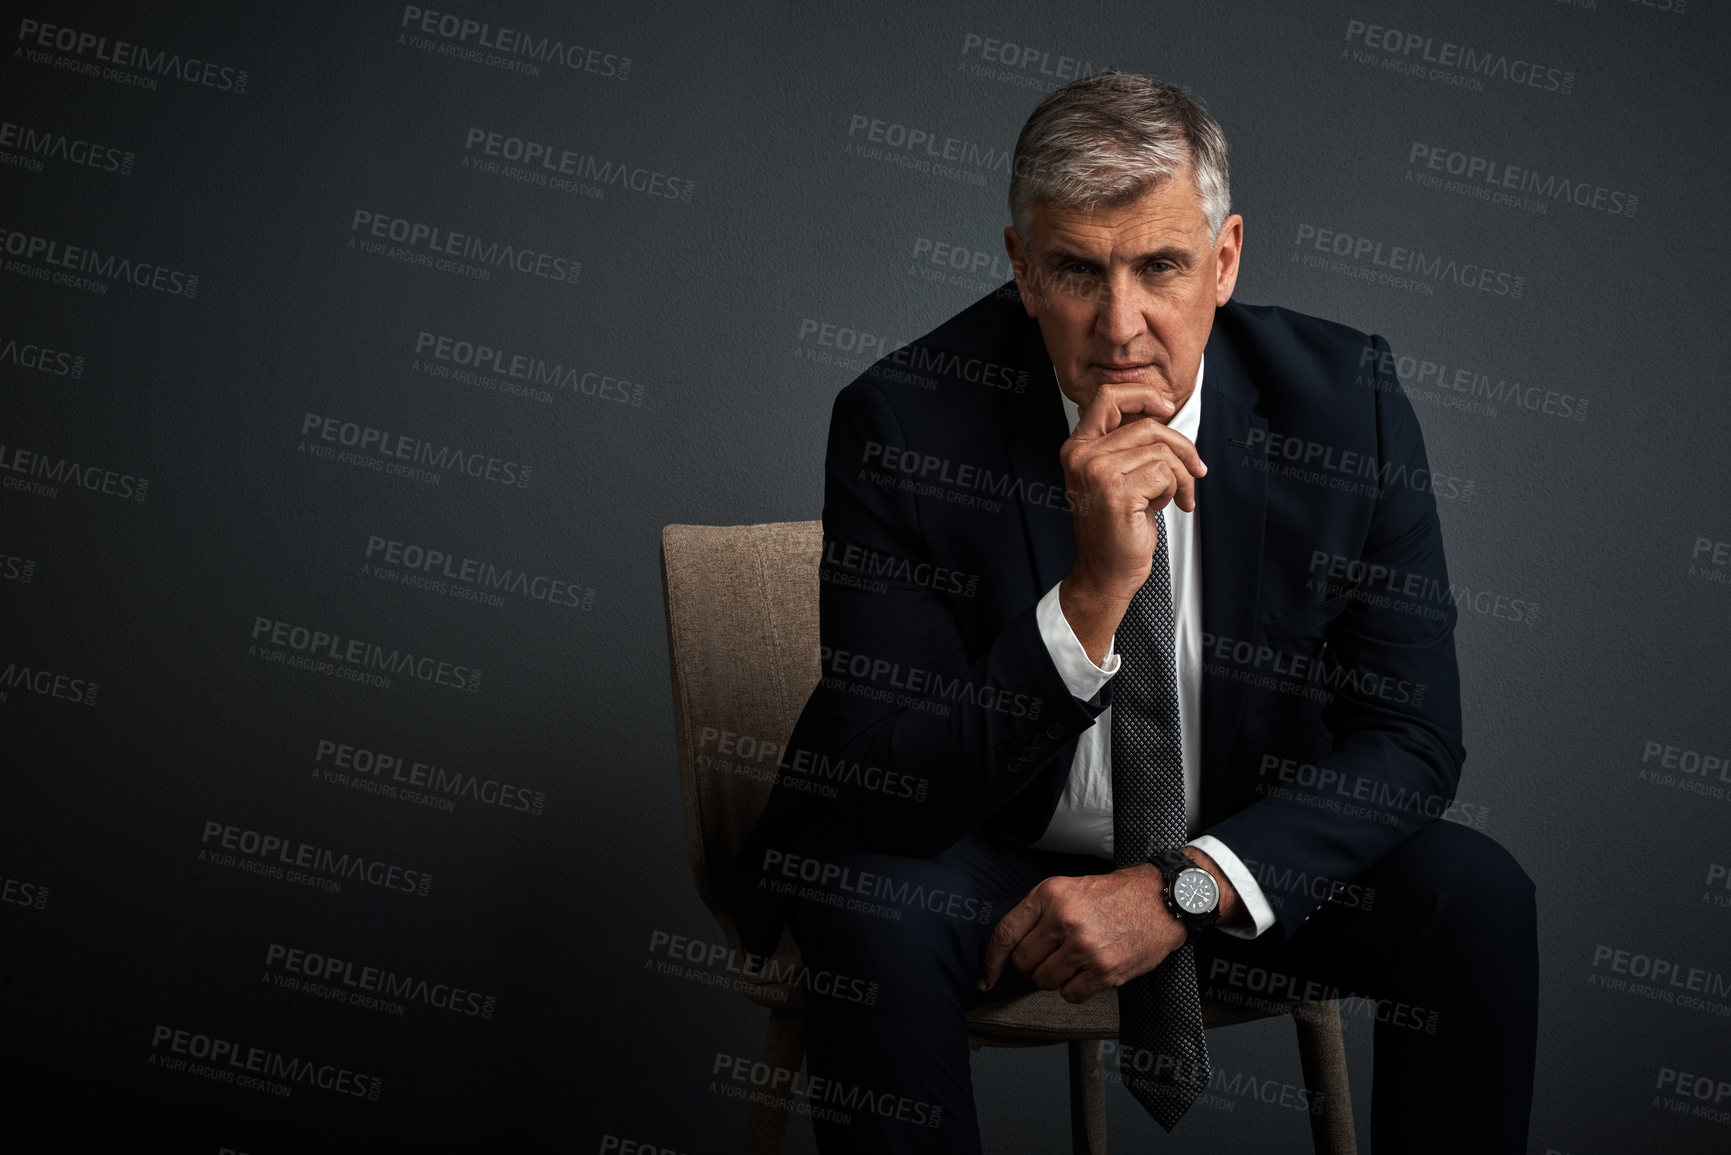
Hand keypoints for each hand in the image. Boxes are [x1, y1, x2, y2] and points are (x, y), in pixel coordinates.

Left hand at [975, 863, 1182, 1003]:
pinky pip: (1070, 995)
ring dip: (1056, 978)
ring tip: (1077, 961)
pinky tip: (1090, 972)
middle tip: (1054, 957)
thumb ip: (1040, 915)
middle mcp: (1064, 919)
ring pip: (1045, 981)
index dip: (991, 961)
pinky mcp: (1104, 969)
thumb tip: (1010, 950)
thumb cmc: (1116, 895)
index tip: (986, 977)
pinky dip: (1076, 990)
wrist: (1162, 899)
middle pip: (1023, 963)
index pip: (1005, 934)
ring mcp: (1084, 946)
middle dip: (1033, 966)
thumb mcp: (1070, 889)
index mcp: (1050, 895)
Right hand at [1058, 382, 1206, 662]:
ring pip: (1162, 450)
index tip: (1165, 408)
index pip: (1108, 397)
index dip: (1143, 395)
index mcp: (1078, 447)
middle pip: (1148, 425)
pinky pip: (1165, 472)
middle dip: (1181, 448)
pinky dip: (1175, 490)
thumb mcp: (1114, 478)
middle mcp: (1082, 455)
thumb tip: (1163, 418)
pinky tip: (1164, 506)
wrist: (1105, 571)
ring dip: (1181, 475)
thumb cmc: (1114, 528)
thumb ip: (1127, 445)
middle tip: (1193, 469)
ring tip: (1176, 495)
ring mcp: (1097, 472)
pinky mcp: (1117, 492)